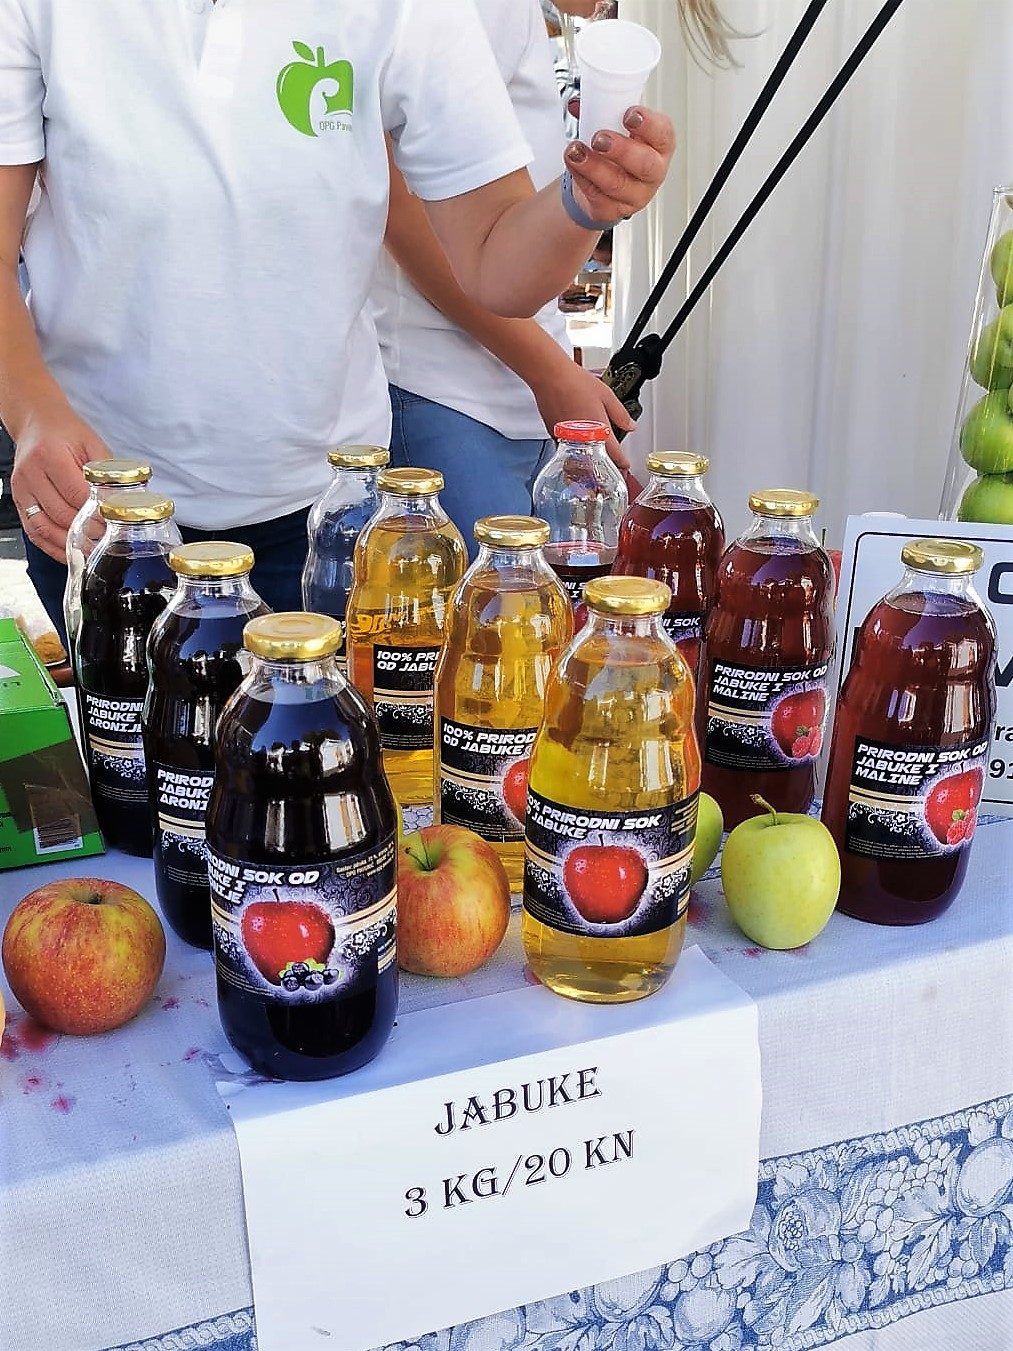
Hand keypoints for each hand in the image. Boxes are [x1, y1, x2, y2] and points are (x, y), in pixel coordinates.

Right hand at [10, 403, 111, 561]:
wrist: (37, 423)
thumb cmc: (66, 432)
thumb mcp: (92, 444)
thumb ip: (106, 472)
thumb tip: (122, 502)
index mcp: (50, 456)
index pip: (76, 494)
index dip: (97, 514)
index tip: (115, 526)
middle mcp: (31, 474)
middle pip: (61, 514)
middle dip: (87, 532)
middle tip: (108, 541)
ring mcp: (21, 489)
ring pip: (44, 527)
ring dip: (69, 545)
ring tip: (92, 552)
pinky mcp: (18, 501)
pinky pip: (33, 531)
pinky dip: (52, 546)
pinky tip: (70, 552)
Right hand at [532, 356, 635, 469]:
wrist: (550, 377)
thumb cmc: (575, 383)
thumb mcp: (607, 396)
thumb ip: (620, 414)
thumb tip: (630, 425)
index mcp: (598, 431)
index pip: (614, 454)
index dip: (622, 462)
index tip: (625, 465)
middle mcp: (582, 439)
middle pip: (596, 459)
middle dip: (603, 460)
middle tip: (610, 458)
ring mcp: (566, 439)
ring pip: (580, 454)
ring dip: (587, 455)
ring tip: (591, 446)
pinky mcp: (554, 435)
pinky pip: (567, 445)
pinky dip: (574, 444)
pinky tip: (576, 433)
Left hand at [565, 106, 674, 226]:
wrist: (598, 188)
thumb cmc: (614, 154)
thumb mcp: (614, 128)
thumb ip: (599, 112)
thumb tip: (577, 104)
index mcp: (658, 146)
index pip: (663, 134)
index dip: (649, 124)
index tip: (629, 114)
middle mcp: (652, 172)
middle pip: (645, 164)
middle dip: (621, 149)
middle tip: (600, 139)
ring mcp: (635, 194)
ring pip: (617, 183)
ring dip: (593, 165)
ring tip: (576, 150)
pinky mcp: (613, 210)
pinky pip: (597, 196)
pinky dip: (581, 177)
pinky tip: (572, 163)